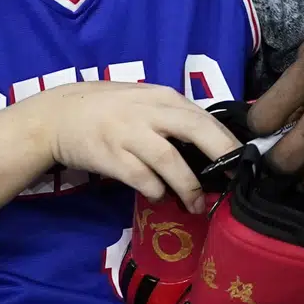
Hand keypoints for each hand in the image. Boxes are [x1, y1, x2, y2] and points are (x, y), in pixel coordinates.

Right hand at [31, 80, 242, 206]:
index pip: (205, 118)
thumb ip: (173, 116)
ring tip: (197, 205)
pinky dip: (155, 190)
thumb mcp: (144, 101)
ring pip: (169, 161)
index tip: (244, 163)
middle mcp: (149, 112)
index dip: (228, 142)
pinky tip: (159, 196)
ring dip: (188, 187)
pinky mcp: (110, 156)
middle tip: (234, 182)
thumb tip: (213, 142)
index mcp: (163, 97)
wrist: (59, 115)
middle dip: (222, 157)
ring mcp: (128, 134)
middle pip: (196, 131)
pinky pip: (141, 178)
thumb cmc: (108, 109)